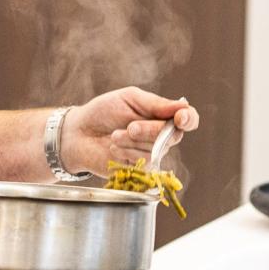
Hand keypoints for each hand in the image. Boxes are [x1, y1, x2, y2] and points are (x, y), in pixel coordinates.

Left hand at [62, 87, 200, 174]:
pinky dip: (126, 153)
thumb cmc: (104, 112)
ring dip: (132, 142)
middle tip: (129, 126)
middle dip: (149, 130)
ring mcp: (152, 154)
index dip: (189, 119)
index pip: (189, 119)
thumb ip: (156, 104)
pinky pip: (143, 163)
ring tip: (114, 136)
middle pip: (172, 136)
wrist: (79, 133)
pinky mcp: (140, 170)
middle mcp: (162, 136)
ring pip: (156, 150)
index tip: (180, 118)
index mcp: (163, 115)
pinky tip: (113, 149)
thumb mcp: (129, 98)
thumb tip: (182, 106)